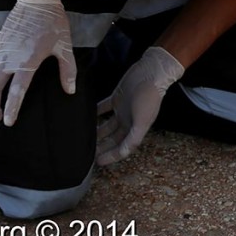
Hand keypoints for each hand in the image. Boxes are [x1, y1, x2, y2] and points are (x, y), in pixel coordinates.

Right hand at [0, 0, 76, 125]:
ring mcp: (0, 51)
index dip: (11, 108)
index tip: (8, 122)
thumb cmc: (53, 23)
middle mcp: (9, 58)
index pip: (16, 91)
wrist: (36, 0)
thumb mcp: (65, 46)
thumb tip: (70, 91)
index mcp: (27, 61)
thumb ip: (68, 70)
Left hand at [95, 46, 183, 164]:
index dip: (111, 156)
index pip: (122, 147)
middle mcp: (129, 121)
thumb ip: (134, 138)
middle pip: (113, 138)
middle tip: (88, 152)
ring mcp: (123, 109)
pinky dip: (96, 112)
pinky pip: (104, 108)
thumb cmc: (150, 96)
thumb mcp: (143, 121)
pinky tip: (87, 116)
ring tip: (84, 137)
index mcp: (135, 129)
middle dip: (102, 146)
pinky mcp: (117, 97)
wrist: (151, 72)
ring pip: (107, 125)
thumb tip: (124, 153)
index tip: (98, 162)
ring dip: (98, 131)